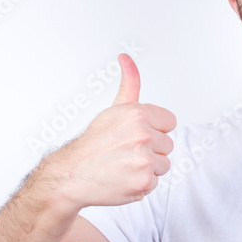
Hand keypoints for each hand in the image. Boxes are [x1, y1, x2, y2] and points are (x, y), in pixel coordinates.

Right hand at [44, 53, 177, 208]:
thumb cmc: (94, 143)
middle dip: (151, 149)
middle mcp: (143, 135)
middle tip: (125, 151)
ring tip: (124, 165)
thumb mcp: (114, 109)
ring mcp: (144, 160)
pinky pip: (156, 181)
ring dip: (148, 167)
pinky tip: (124, 178)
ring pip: (164, 164)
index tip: (136, 134)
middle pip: (167, 144)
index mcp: (137, 114)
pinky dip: (142, 183)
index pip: (169, 122)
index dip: (154, 129)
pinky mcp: (144, 181)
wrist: (72, 174)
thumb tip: (126, 57)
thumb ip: (130, 83)